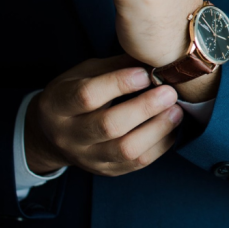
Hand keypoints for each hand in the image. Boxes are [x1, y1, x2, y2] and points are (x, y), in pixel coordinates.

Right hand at [24, 55, 182, 176]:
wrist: (52, 135)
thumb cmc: (72, 96)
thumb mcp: (82, 74)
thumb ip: (113, 67)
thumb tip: (149, 56)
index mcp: (57, 105)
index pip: (86, 96)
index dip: (118, 84)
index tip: (144, 73)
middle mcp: (68, 135)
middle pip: (108, 126)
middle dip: (144, 108)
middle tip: (169, 93)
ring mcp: (87, 157)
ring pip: (126, 150)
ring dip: (157, 129)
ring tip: (176, 111)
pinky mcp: (106, 170)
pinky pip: (137, 163)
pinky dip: (160, 145)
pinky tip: (171, 128)